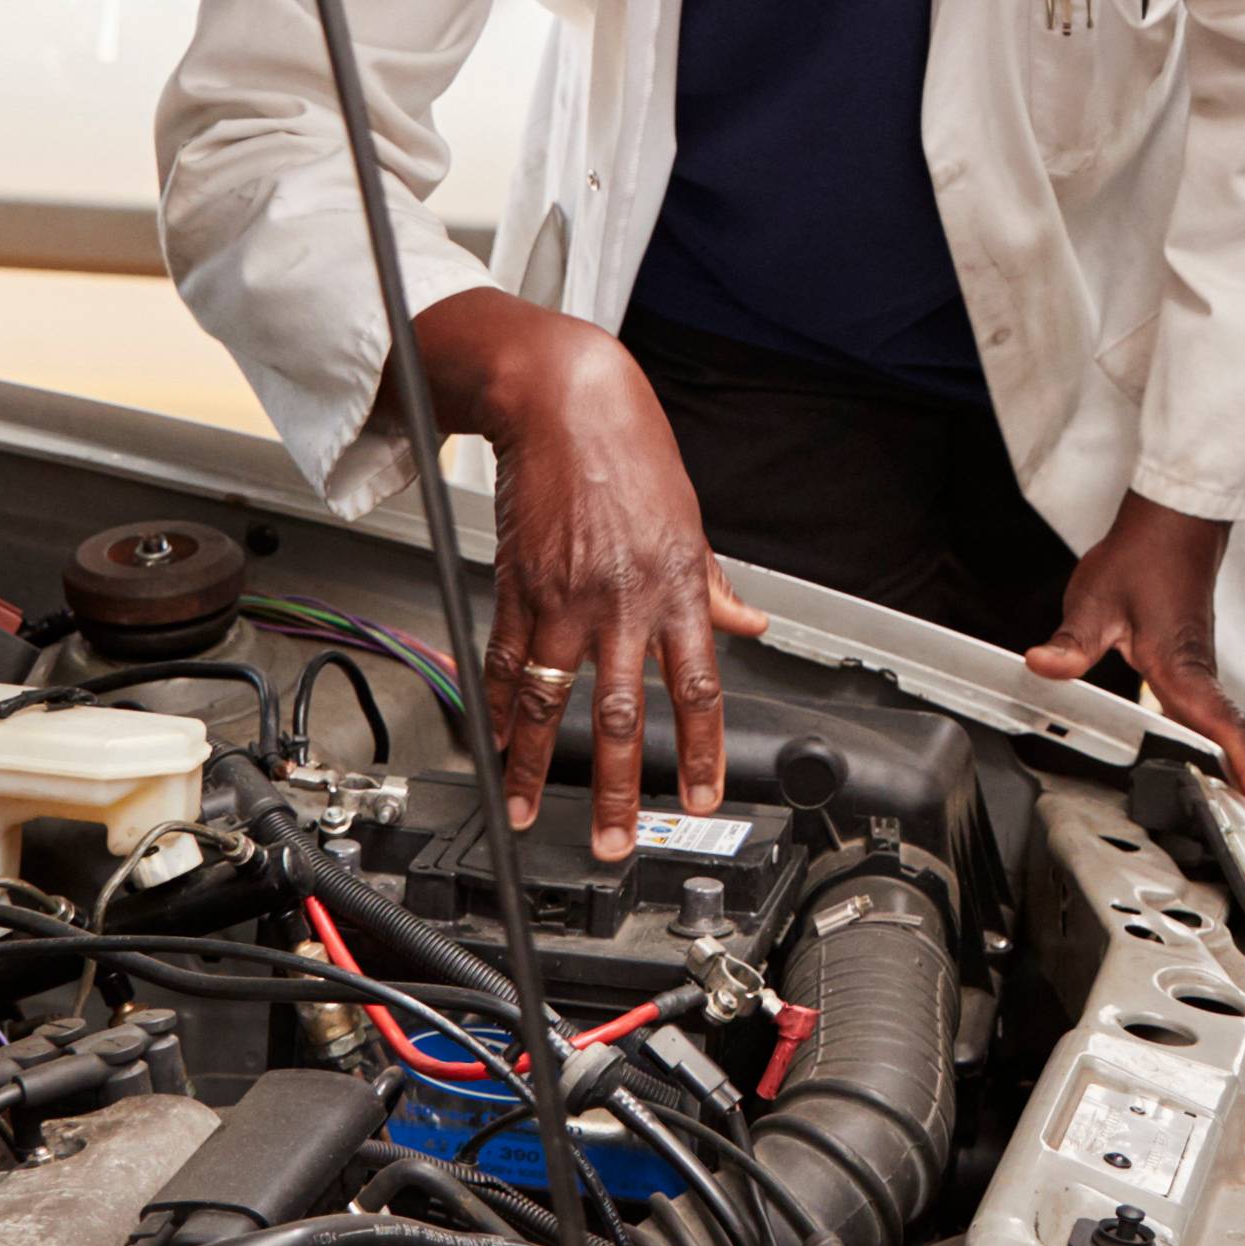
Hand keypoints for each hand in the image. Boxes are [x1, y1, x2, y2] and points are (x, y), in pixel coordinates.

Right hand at [399, 288, 764, 858]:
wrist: (566, 404)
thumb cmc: (633, 453)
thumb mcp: (692, 521)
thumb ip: (715, 585)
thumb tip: (749, 624)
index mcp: (679, 587)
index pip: (697, 687)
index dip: (700, 749)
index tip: (701, 796)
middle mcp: (623, 600)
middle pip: (620, 714)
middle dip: (617, 789)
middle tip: (616, 842)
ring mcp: (565, 598)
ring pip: (551, 702)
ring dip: (536, 765)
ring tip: (528, 810)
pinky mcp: (518, 587)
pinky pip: (507, 662)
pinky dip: (499, 709)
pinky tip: (495, 744)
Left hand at [1028, 497, 1244, 833]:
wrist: (1172, 527)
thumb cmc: (1140, 559)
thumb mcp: (1096, 601)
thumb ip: (1073, 641)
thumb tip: (1043, 664)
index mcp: (1184, 670)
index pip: (1225, 729)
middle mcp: (1207, 683)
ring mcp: (1211, 685)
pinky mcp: (1206, 683)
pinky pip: (1240, 733)